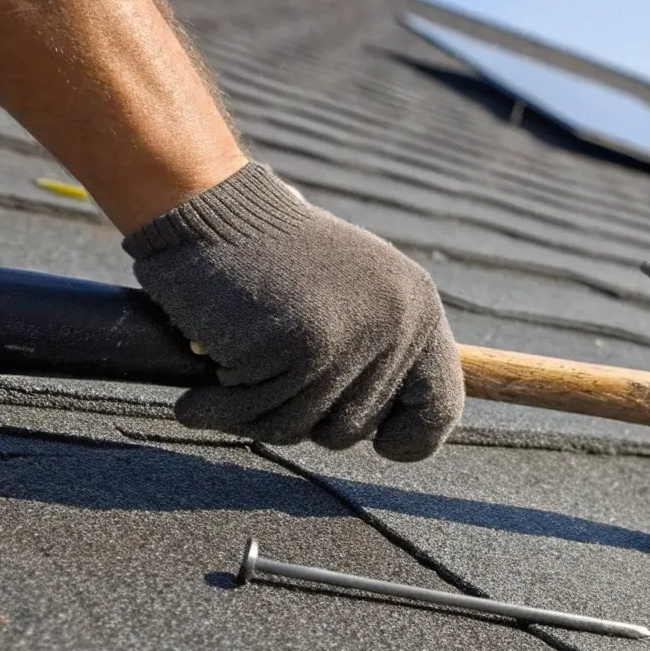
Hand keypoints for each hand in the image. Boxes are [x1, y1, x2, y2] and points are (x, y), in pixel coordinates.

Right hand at [124, 164, 464, 460]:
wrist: (212, 207)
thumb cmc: (269, 260)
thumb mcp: (352, 296)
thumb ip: (380, 351)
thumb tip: (398, 431)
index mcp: (419, 309)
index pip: (440, 407)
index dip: (410, 438)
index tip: (383, 443)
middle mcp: (399, 324)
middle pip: (354, 431)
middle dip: (303, 413)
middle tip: (271, 364)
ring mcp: (352, 337)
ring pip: (299, 428)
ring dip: (253, 407)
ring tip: (236, 355)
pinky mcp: (303, 348)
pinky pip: (257, 415)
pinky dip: (219, 404)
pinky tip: (209, 363)